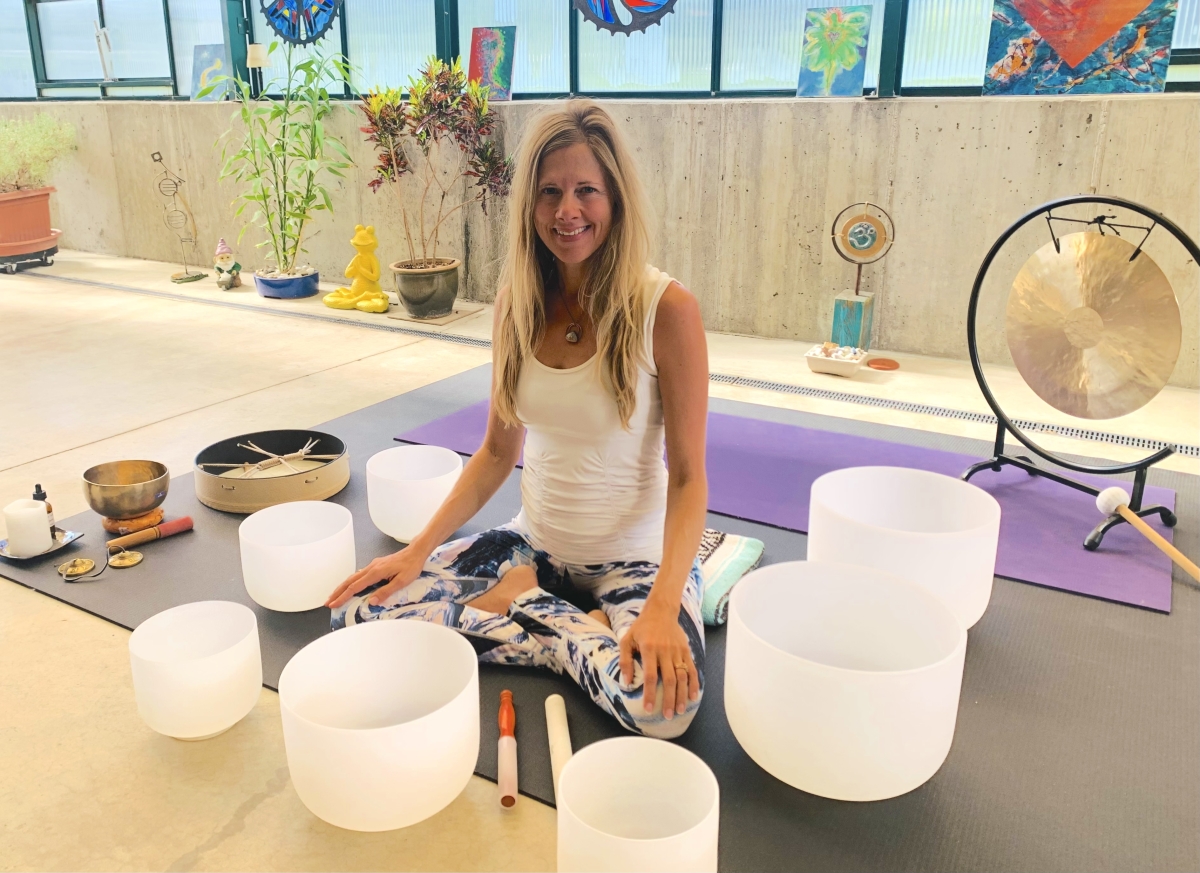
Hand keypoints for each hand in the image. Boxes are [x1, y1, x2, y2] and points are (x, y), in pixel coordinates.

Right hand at [325, 544, 427, 607]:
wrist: (416, 551)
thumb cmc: (411, 566)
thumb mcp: (401, 581)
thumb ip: (386, 591)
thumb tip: (371, 602)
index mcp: (375, 572)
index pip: (355, 587)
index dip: (343, 597)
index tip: (333, 604)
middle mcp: (371, 568)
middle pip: (349, 581)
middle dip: (337, 592)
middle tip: (328, 602)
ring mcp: (373, 565)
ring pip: (353, 577)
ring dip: (342, 587)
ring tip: (334, 595)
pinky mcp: (376, 565)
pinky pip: (359, 574)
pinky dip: (351, 582)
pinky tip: (350, 586)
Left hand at [618, 600, 698, 719]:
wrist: (661, 611)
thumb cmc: (641, 627)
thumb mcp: (627, 640)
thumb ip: (625, 661)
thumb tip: (626, 682)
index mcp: (649, 649)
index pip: (650, 676)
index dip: (649, 694)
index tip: (648, 709)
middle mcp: (665, 651)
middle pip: (669, 679)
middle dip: (669, 699)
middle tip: (667, 715)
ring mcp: (677, 651)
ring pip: (682, 676)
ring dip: (682, 695)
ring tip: (680, 710)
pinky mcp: (686, 651)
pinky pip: (692, 669)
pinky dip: (694, 684)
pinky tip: (693, 697)